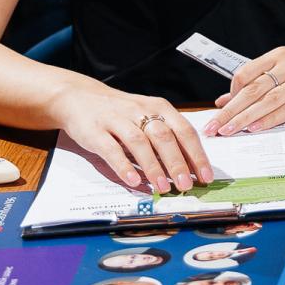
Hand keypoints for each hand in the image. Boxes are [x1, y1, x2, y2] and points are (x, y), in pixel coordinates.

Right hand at [48, 85, 212, 194]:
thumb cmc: (120, 111)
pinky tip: (133, 180)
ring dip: (154, 167)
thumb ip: (166, 136)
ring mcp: (117, 120)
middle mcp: (140, 110)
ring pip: (139, 143)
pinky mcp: (96, 131)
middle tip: (187, 184)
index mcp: (158, 107)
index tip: (206, 175)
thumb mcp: (147, 115)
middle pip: (164, 137)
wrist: (79, 97)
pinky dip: (124, 166)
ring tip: (164, 187)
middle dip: (178, 163)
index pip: (184, 130)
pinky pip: (112, 149)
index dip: (196, 154)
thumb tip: (189, 166)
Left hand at [208, 31, 284, 135]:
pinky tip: (257, 127)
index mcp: (281, 54)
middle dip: (229, 110)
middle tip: (212, 127)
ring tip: (227, 131)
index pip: (247, 73)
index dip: (231, 93)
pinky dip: (272, 119)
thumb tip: (231, 95)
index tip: (220, 109)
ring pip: (268, 100)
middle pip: (252, 89)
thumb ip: (266, 76)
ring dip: (245, 117)